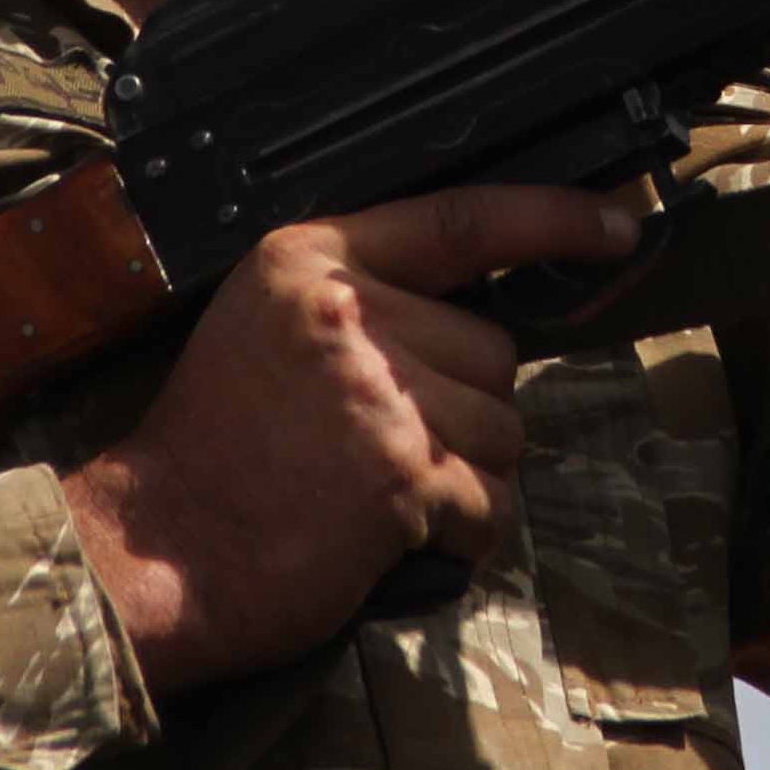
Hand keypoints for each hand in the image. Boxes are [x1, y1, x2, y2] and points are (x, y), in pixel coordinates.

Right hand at [61, 184, 637, 695]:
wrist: (151, 551)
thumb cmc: (212, 451)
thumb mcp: (268, 328)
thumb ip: (366, 302)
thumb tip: (483, 321)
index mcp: (311, 262)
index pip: (464, 219)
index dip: (554, 218)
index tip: (618, 225)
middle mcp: (350, 314)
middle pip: (494, 351)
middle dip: (462, 410)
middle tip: (374, 447)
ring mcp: (379, 393)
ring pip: (503, 430)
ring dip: (464, 476)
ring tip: (371, 492)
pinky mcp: (402, 474)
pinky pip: (490, 502)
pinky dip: (457, 533)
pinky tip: (384, 535)